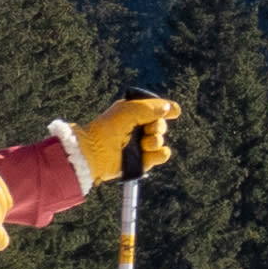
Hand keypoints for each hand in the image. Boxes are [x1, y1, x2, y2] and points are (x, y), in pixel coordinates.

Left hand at [61, 94, 183, 180]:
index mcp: (133, 114)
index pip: (156, 110)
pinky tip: (148, 152)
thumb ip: (152, 107)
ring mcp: (139, 146)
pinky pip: (162, 155)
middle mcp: (137, 129)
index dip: (165, 110)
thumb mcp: (130, 110)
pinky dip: (160, 154)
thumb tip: (172, 108)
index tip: (173, 112)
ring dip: (156, 141)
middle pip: (161, 125)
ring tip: (143, 144)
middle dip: (158, 127)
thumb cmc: (107, 129)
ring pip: (161, 141)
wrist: (94, 153)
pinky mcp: (142, 161)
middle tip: (147, 130)